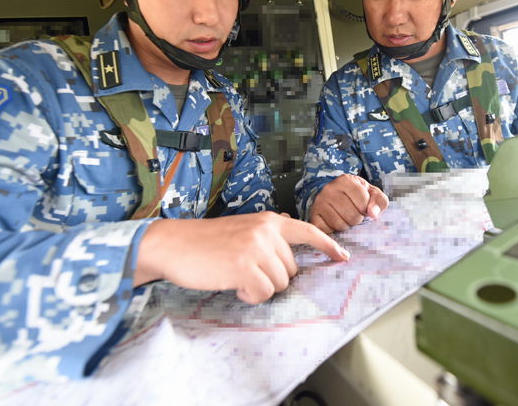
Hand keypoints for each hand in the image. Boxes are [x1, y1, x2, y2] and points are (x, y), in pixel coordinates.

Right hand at [134, 211, 349, 303]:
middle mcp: (267, 231)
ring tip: (236, 277)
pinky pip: (263, 294)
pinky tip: (232, 285)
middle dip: (272, 278)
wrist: (173, 244)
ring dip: (260, 288)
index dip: (328, 246)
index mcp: (268, 220)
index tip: (343, 257)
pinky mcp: (244, 267)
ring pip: (279, 284)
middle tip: (245, 272)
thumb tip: (289, 252)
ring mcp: (256, 248)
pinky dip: (249, 296)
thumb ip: (266, 237)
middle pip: (292, 270)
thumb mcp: (242, 229)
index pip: (308, 231)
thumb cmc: (206, 242)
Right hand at [309, 174, 388, 233]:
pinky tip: (335, 222)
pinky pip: (328, 230)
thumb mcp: (373, 194)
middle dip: (357, 219)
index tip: (363, 207)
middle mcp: (329, 188)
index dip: (366, 209)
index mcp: (346, 180)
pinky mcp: (313, 215)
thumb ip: (379, 201)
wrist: (336, 197)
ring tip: (344, 217)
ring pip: (340, 225)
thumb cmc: (358, 196)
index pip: (363, 202)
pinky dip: (334, 231)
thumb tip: (373, 213)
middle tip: (353, 213)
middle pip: (352, 216)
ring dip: (346, 225)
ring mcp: (319, 201)